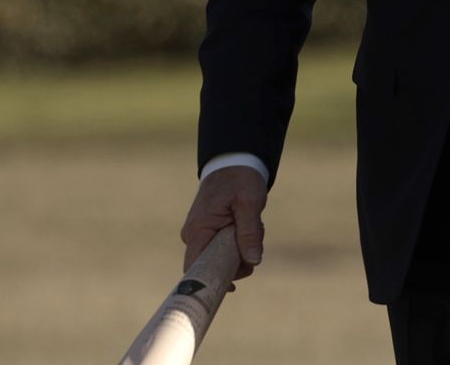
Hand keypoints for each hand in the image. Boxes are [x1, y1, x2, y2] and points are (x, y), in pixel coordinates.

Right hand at [180, 166, 266, 290]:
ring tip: (254, 226)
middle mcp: (194, 235)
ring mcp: (201, 234)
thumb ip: (250, 232)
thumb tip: (253, 261)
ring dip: (242, 249)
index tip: (232, 288)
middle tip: (254, 243)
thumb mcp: (249, 204)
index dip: (210, 283)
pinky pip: (224, 247)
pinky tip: (250, 226)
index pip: (195, 269)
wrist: (235, 161)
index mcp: (198, 230)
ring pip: (222, 257)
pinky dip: (240, 242)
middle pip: (213, 266)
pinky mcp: (210, 232)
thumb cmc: (240, 180)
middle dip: (237, 260)